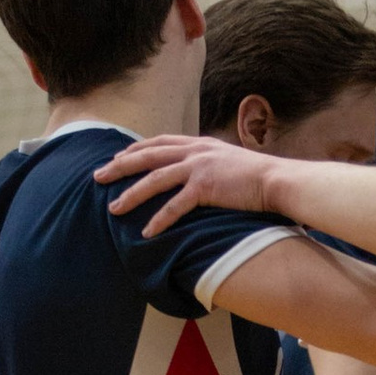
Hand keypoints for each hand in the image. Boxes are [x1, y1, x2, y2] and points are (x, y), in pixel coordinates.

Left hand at [96, 131, 278, 238]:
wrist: (277, 180)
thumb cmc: (257, 176)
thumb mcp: (227, 161)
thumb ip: (208, 163)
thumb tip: (197, 175)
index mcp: (199, 144)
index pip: (159, 142)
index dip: (136, 150)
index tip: (117, 158)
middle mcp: (195, 151)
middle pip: (147, 157)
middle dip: (120, 167)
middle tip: (98, 177)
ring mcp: (199, 168)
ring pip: (154, 180)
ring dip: (131, 195)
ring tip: (114, 209)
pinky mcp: (205, 187)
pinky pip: (175, 206)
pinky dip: (159, 219)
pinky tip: (146, 232)